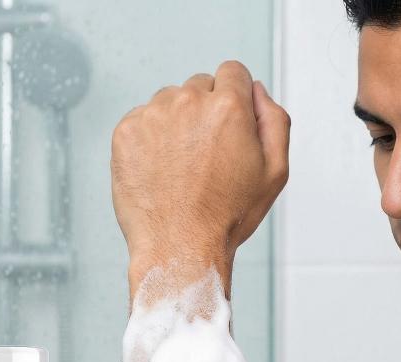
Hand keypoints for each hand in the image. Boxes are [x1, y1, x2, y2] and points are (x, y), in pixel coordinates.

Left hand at [111, 60, 290, 279]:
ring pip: (168, 102)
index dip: (234, 101)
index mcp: (228, 107)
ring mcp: (153, 116)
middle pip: (199, 86)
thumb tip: (256, 92)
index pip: (233, 74)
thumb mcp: (274, 172)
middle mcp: (188, 102)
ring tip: (180, 169)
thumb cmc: (225, 217)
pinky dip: (148, 140)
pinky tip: (159, 172)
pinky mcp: (126, 133)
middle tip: (204, 158)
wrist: (179, 249)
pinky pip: (141, 121)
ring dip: (175, 124)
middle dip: (204, 113)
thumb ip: (274, 120)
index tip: (227, 129)